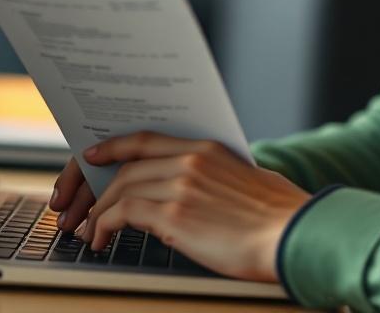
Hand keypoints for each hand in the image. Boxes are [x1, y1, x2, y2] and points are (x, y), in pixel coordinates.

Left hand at [49, 132, 309, 281]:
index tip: (94, 156)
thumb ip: (218, 177)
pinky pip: (123, 214)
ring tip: (92, 233)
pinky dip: (105, 227)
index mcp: (207, 149)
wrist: (292, 234)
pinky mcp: (174, 214)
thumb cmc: (280, 216)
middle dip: (99, 190)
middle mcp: (190, 161)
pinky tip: (103, 241)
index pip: (147, 139)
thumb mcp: (249, 180)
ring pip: (120, 190)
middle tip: (86, 211)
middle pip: (127, 168)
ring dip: (99, 213)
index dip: (114, 146)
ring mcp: (181, 185)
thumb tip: (203, 193)